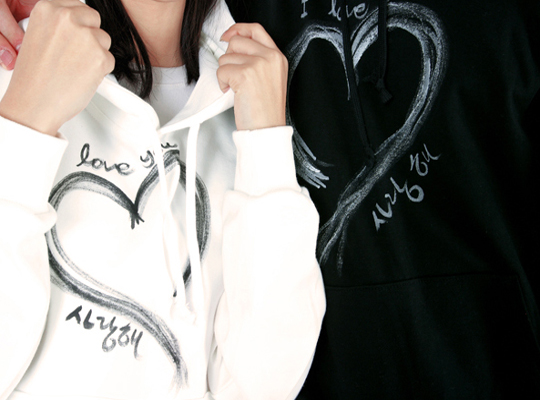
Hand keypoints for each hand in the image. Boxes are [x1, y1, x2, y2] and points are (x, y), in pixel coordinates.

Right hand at [0, 0, 113, 135]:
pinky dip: (101, 71)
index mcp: (48, 9)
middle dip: (90, 37)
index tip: (76, 35)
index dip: (80, 24)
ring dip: (96, 55)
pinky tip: (83, 78)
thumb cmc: (34, 78)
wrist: (34, 103)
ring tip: (76, 69)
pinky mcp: (100, 56)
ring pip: (104, 41)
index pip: (78, 7)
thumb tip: (79, 24)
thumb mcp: (39, 37)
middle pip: (94, 20)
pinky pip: (110, 61)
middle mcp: (67, 18)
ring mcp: (86, 37)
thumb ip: (59, 26)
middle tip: (76, 55)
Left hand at [218, 23, 287, 130]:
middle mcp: (270, 57)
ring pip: (226, 57)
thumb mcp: (269, 78)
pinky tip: (234, 93)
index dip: (238, 29)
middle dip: (229, 58)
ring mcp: (257, 64)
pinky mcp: (244, 74)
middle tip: (234, 75)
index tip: (228, 35)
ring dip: (226, 74)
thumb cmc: (266, 110)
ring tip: (237, 89)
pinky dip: (222, 83)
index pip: (255, 30)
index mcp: (277, 57)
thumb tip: (234, 45)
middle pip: (237, 42)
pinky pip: (222, 70)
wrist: (267, 129)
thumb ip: (257, 59)